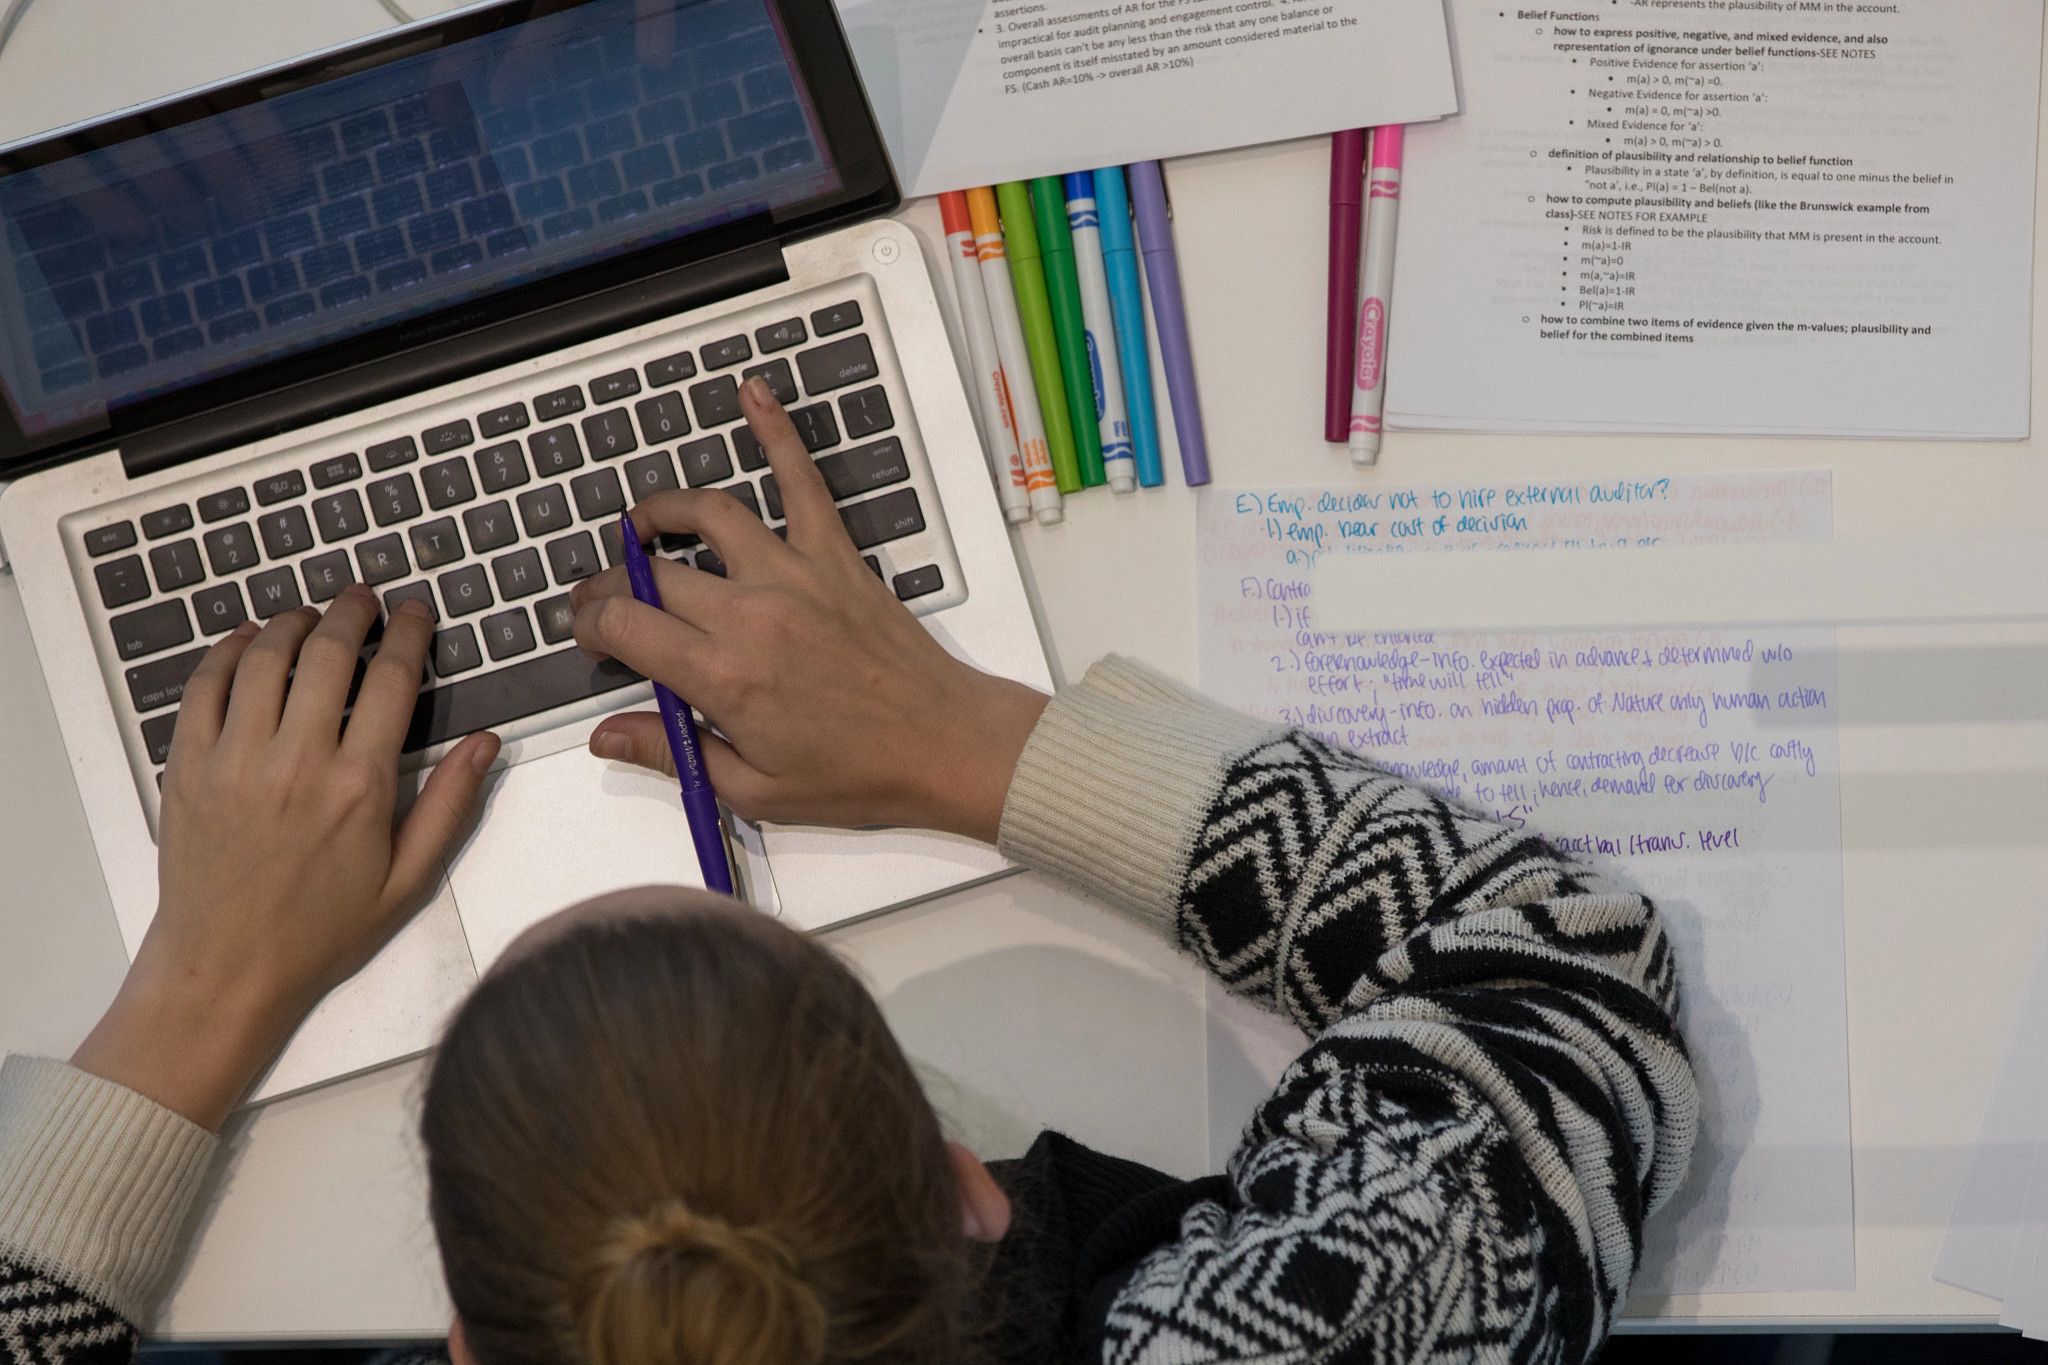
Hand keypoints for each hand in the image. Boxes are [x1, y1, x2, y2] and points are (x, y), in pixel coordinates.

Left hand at [72, 588, 498, 1127]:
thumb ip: (449, 806)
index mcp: (360, 787)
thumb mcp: (408, 880)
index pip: (393, 682)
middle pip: (327, 655)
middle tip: (362, 597)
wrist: (227, 968)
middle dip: (351, 613)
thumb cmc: (321, 930)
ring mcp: (236, 760)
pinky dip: (227, 652)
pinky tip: (247, 641)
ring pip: (264, 659)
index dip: (409, 635)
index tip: (414, 611)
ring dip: (291, 623)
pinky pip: (204, 688)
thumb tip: (486, 744)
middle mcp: (297, 761)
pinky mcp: (188, 767)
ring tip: (309, 614)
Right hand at [570, 376, 1046, 841]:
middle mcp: (752, 613)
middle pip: (654, 574)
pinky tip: (754, 395)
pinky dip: (778, 432)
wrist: (944, 746)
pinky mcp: (836, 556)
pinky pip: (802, 482)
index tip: (588, 632)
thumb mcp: (753, 788)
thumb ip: (671, 752)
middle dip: (613, 582)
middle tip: (606, 597)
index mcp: (724, 676)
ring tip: (642, 524)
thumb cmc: (859, 775)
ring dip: (663, 511)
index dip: (591, 624)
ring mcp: (795, 575)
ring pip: (709, 516)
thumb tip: (607, 736)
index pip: (625, 625)